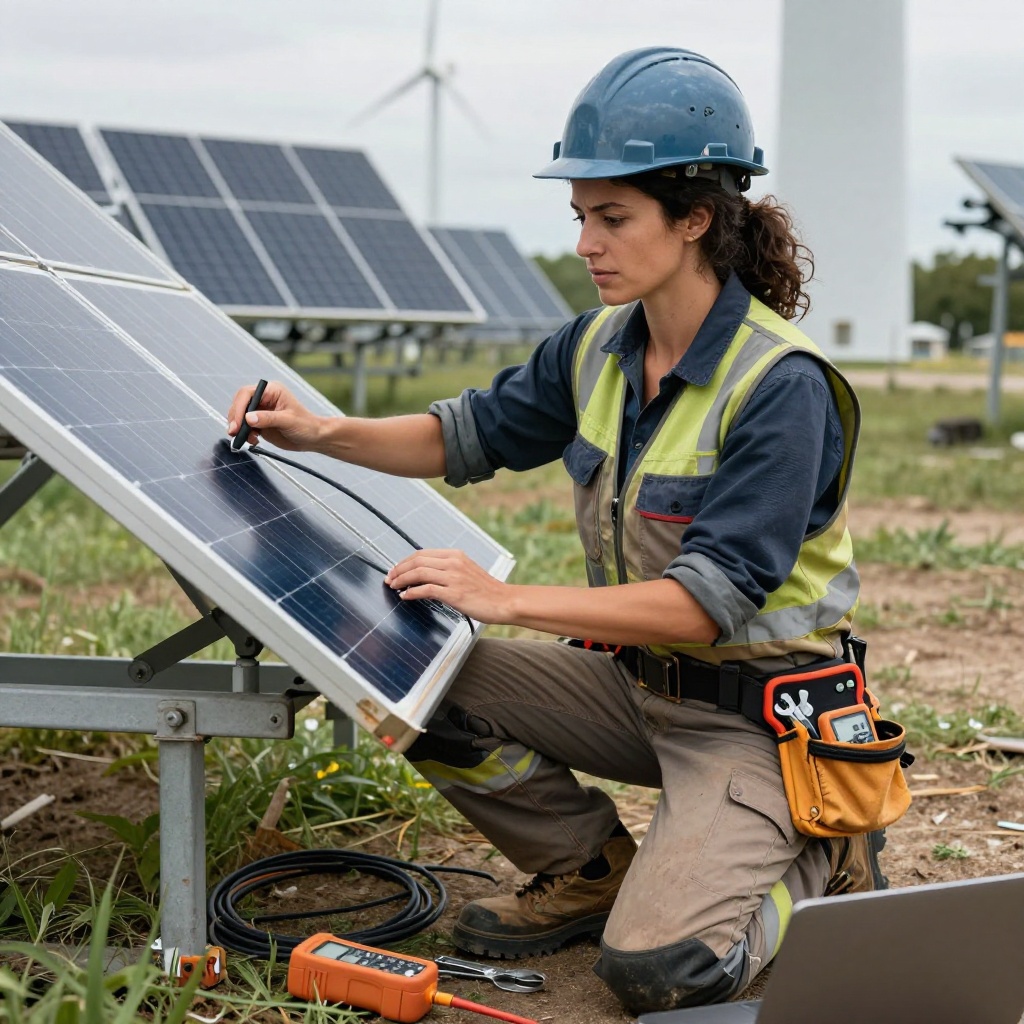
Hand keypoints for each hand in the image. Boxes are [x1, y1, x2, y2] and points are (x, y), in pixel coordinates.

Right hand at [226, 381, 321, 451]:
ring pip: (240, 416)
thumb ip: (268, 419)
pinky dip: (244, 434)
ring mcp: (260, 411)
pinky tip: (253, 440)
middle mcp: (264, 399)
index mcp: (272, 391)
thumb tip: (248, 418)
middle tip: (235, 432)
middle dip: (236, 418)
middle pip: (240, 404)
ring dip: (239, 428)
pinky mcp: (259, 423)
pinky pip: (245, 427)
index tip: (238, 423)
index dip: (239, 407)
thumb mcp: (288, 421)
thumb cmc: (306, 425)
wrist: (312, 438)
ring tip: (247, 439)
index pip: (247, 394)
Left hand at [385, 549, 508, 623]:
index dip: (404, 561)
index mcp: (455, 555)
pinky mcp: (454, 593)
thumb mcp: (467, 571)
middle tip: (389, 578)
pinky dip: (412, 592)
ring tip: (394, 586)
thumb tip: (424, 575)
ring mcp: (454, 577)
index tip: (395, 570)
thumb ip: (448, 569)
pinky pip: (426, 589)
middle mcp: (453, 562)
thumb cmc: (486, 590)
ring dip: (401, 579)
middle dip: (398, 569)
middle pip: (417, 561)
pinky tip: (405, 596)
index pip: (422, 553)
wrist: (504, 601)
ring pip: (419, 573)